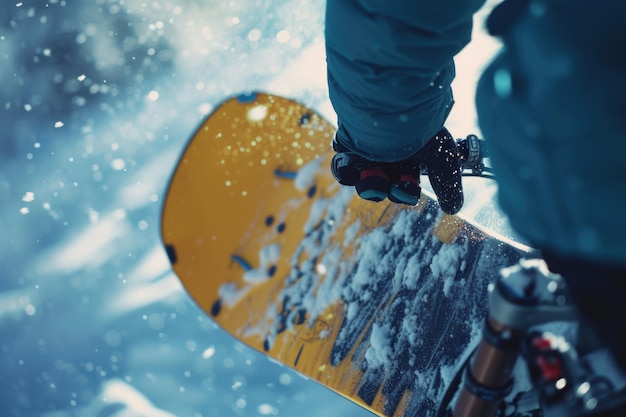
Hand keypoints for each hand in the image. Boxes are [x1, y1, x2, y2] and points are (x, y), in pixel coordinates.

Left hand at [331, 127, 462, 213]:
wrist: (392, 103)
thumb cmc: (420, 128)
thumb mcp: (442, 158)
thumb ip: (448, 184)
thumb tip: (454, 209)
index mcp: (411, 156)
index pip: (406, 186)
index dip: (405, 192)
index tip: (406, 186)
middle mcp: (389, 154)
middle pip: (381, 187)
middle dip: (382, 189)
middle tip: (388, 183)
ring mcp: (367, 150)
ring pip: (362, 181)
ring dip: (367, 183)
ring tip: (371, 174)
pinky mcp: (348, 145)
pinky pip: (342, 167)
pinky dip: (344, 171)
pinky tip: (350, 168)